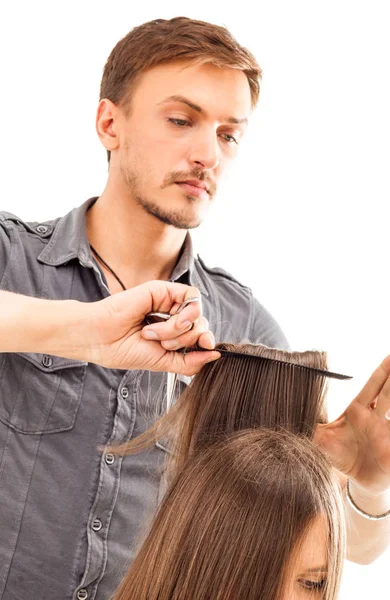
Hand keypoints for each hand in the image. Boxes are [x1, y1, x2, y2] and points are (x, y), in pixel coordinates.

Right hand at [79, 280, 219, 374]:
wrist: (101, 340)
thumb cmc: (124, 350)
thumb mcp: (164, 362)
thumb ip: (190, 361)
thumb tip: (215, 354)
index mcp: (171, 333)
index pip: (200, 334)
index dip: (207, 341)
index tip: (206, 348)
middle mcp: (171, 316)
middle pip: (201, 324)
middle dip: (187, 340)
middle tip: (163, 344)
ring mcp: (168, 302)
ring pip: (197, 313)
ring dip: (179, 330)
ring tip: (153, 333)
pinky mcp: (163, 289)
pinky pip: (191, 297)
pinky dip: (184, 314)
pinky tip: (168, 321)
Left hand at [314, 356, 389, 494]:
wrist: (354, 481)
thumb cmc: (338, 455)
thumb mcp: (319, 439)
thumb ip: (307, 425)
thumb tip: (285, 413)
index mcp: (358, 411)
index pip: (371, 388)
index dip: (381, 372)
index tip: (388, 356)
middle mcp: (375, 419)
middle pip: (388, 393)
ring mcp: (386, 432)